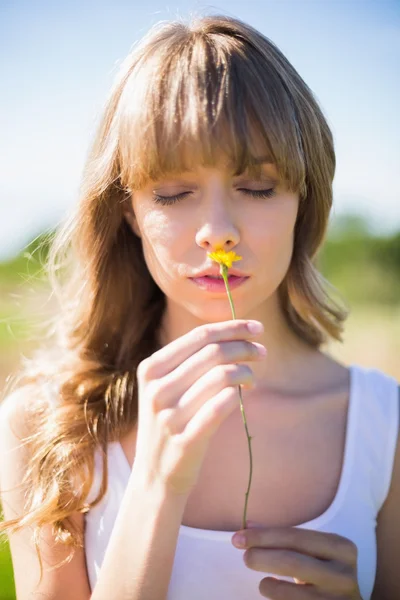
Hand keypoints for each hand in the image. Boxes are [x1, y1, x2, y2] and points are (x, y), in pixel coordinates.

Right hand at [133, 319, 265, 495]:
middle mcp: (156, 390)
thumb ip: (190, 361)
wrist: (154, 475)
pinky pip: (222, 406)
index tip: (258, 328)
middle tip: (262, 352)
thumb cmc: (170, 422)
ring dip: (246, 372)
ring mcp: (169, 417)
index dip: (232, 328)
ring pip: (221, 377)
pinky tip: (244, 394)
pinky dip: (238, 395)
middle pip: (213, 353)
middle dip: (245, 347)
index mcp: (150, 369)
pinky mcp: (185, 440)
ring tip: (253, 377)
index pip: (199, 337)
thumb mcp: (165, 387)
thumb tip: (235, 333)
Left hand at [232, 524, 361, 598]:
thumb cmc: (327, 574)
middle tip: (245, 557)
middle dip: (262, 557)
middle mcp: (343, 575)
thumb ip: (284, 539)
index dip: (264, 536)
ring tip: (264, 584)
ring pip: (289, 592)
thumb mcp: (314, 553)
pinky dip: (277, 598)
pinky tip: (275, 592)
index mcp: (341, 548)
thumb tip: (248, 525)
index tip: (239, 537)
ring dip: (268, 585)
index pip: (295, 537)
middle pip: (292, 561)